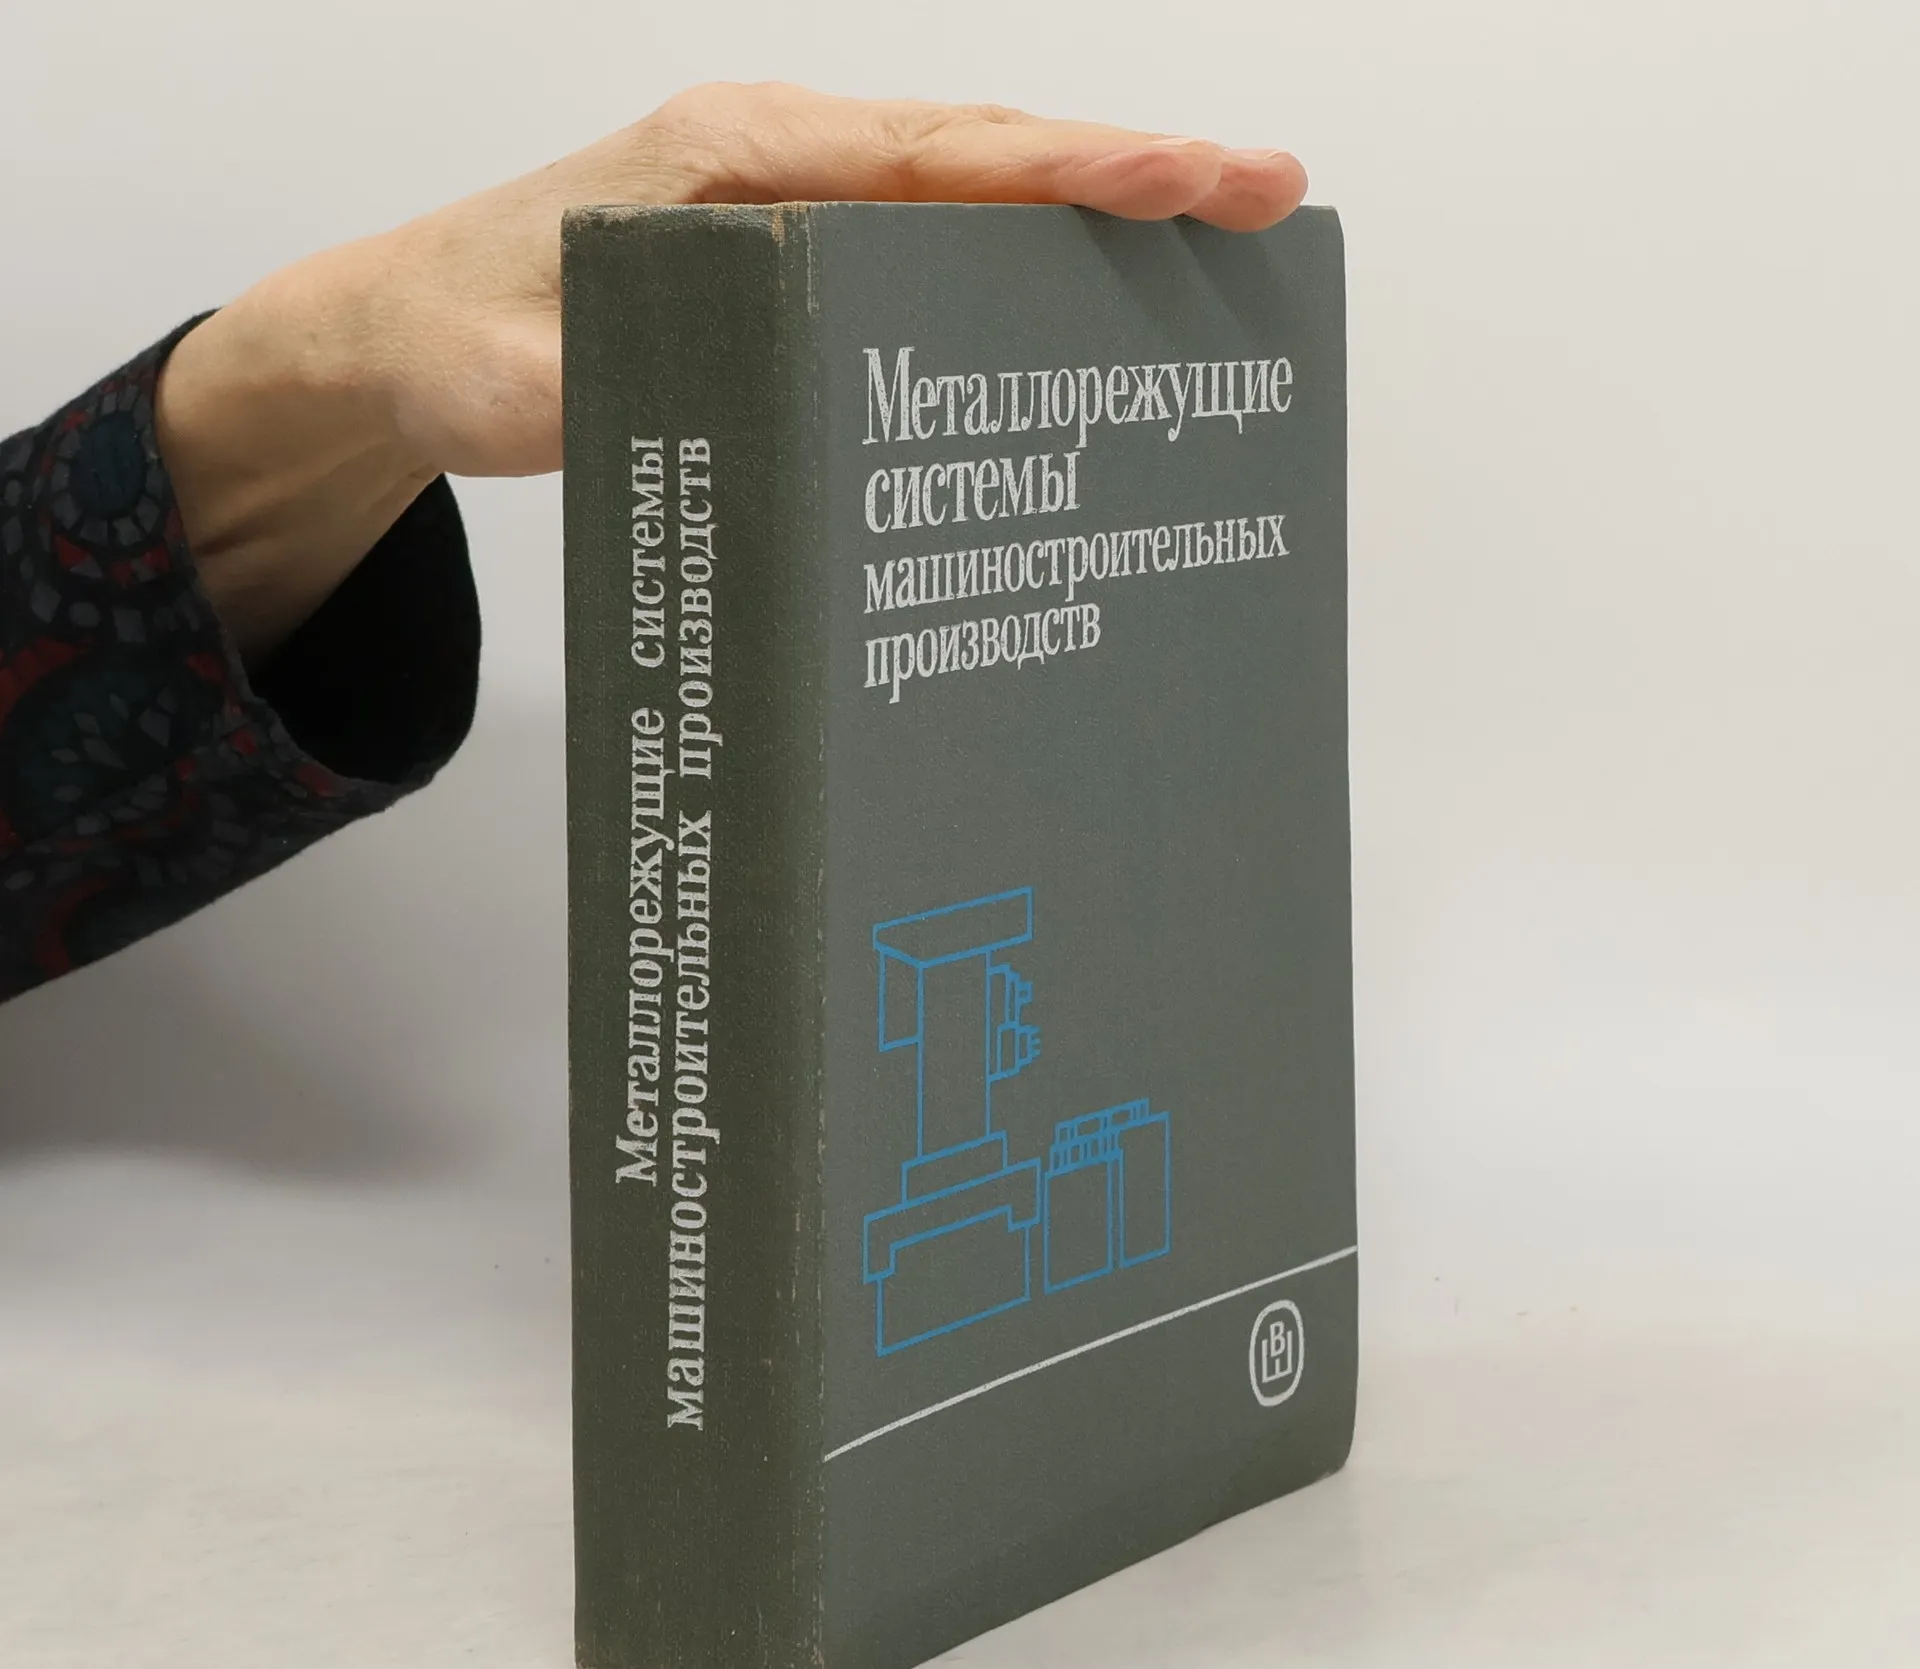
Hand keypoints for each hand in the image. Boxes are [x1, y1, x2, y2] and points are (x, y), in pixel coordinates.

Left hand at [156, 85, 1307, 656]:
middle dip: (1133, 178)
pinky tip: (1088, 313)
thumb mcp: (514, 377)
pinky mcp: (799, 263)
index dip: (1066, 167)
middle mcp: (783, 166)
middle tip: (1268, 198)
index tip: (1181, 175)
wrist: (411, 332)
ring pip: (975, 202)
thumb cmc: (462, 331)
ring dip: (1096, 225)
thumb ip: (605, 384)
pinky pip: (933, 255)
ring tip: (1222, 249)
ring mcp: (799, 211)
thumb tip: (710, 405)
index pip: (934, 153)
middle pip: (987, 160)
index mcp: (734, 161)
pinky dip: (1023, 270)